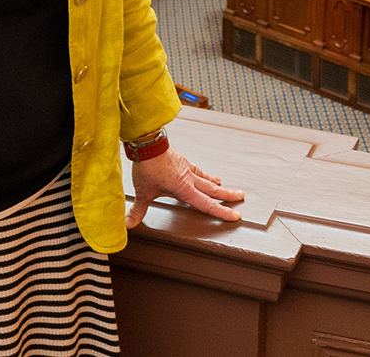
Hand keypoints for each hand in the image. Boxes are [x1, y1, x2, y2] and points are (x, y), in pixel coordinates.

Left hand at [127, 147, 243, 228]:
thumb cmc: (147, 167)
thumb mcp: (143, 192)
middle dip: (227, 195)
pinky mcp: (181, 160)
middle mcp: (189, 179)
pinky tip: (201, 173)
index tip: (235, 216)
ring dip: (215, 183)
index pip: (207, 204)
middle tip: (241, 196)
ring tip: (223, 184)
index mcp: (184, 189)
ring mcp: (186, 168)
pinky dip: (201, 173)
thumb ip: (138, 209)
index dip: (221, 212)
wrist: (147, 145)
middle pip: (212, 189)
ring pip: (205, 178)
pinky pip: (195, 169)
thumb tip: (128, 224)